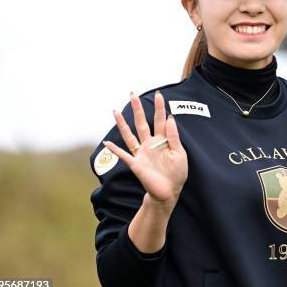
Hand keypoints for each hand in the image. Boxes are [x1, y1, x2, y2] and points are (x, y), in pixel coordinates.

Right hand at [104, 90, 187, 209]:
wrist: (169, 192)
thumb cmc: (176, 173)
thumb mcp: (180, 154)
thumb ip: (174, 137)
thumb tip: (170, 118)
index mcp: (162, 141)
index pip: (160, 120)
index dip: (159, 108)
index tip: (159, 95)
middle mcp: (149, 144)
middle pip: (142, 123)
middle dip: (138, 109)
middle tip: (132, 94)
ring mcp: (141, 153)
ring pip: (130, 135)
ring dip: (122, 124)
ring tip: (115, 111)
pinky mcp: (136, 164)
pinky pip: (123, 155)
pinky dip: (114, 149)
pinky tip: (106, 143)